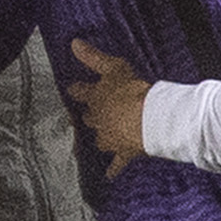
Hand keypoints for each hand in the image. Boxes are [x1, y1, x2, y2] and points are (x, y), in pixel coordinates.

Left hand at [64, 40, 147, 172]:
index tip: (72, 89)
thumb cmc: (132, 91)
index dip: (77, 90)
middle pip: (90, 119)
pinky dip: (113, 169)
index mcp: (96, 99)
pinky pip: (116, 164)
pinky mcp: (123, 152)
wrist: (149, 119)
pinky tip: (109, 176)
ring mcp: (110, 138)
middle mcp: (98, 121)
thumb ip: (93, 57)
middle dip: (89, 116)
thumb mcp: (113, 68)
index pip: (82, 92)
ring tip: (100, 138)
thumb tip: (73, 44)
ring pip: (100, 140)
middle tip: (89, 115)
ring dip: (100, 138)